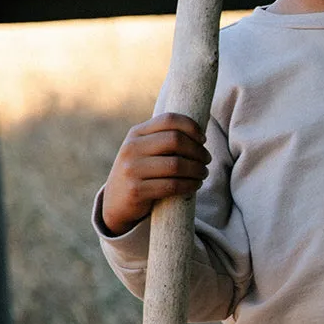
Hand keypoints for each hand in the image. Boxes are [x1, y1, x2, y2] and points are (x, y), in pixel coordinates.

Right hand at [100, 114, 210, 234]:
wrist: (116, 203)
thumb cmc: (140, 173)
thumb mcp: (144, 150)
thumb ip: (163, 139)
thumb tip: (199, 131)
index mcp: (136, 133)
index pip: (169, 120)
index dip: (191, 127)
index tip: (203, 140)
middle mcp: (131, 148)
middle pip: (175, 140)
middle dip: (198, 150)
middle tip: (207, 159)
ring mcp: (132, 169)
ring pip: (176, 165)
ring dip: (197, 169)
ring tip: (203, 173)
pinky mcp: (137, 191)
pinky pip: (172, 185)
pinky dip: (190, 185)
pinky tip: (195, 184)